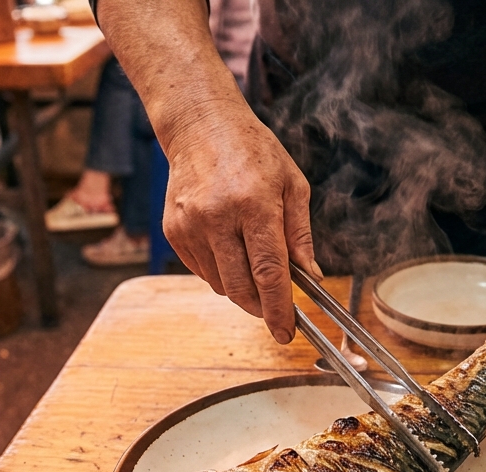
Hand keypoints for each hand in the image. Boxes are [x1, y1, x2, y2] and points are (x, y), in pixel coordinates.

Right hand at [162, 109, 321, 343]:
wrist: (200, 127)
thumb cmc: (253, 152)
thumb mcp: (292, 185)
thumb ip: (301, 235)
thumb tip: (312, 277)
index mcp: (254, 205)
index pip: (268, 272)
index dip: (279, 309)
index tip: (286, 332)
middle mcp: (217, 218)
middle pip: (241, 288)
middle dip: (261, 307)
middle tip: (275, 308)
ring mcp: (190, 226)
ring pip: (221, 285)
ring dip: (241, 288)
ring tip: (251, 260)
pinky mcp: (173, 232)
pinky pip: (202, 271)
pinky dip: (221, 272)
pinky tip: (228, 248)